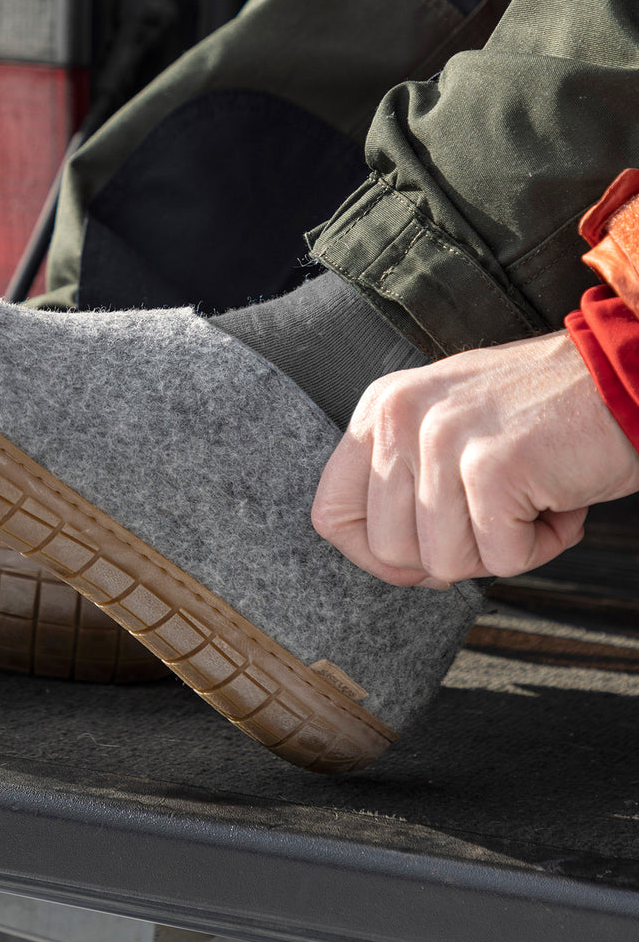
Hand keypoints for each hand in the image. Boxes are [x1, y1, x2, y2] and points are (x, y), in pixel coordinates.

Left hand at [311, 331, 638, 586]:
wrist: (625, 378)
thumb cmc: (539, 419)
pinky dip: (541, 545)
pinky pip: (501, 559)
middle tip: (495, 515)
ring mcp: (443, 439)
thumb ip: (403, 484)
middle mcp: (399, 417)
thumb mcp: (445, 431)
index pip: (331, 514)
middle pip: (388, 550)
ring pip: (445, 562)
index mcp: (379, 410)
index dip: (374, 555)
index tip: (421, 553)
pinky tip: (558, 500)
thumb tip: (387, 564)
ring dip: (501, 548)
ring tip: (530, 496)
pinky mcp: (492, 466)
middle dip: (450, 554)